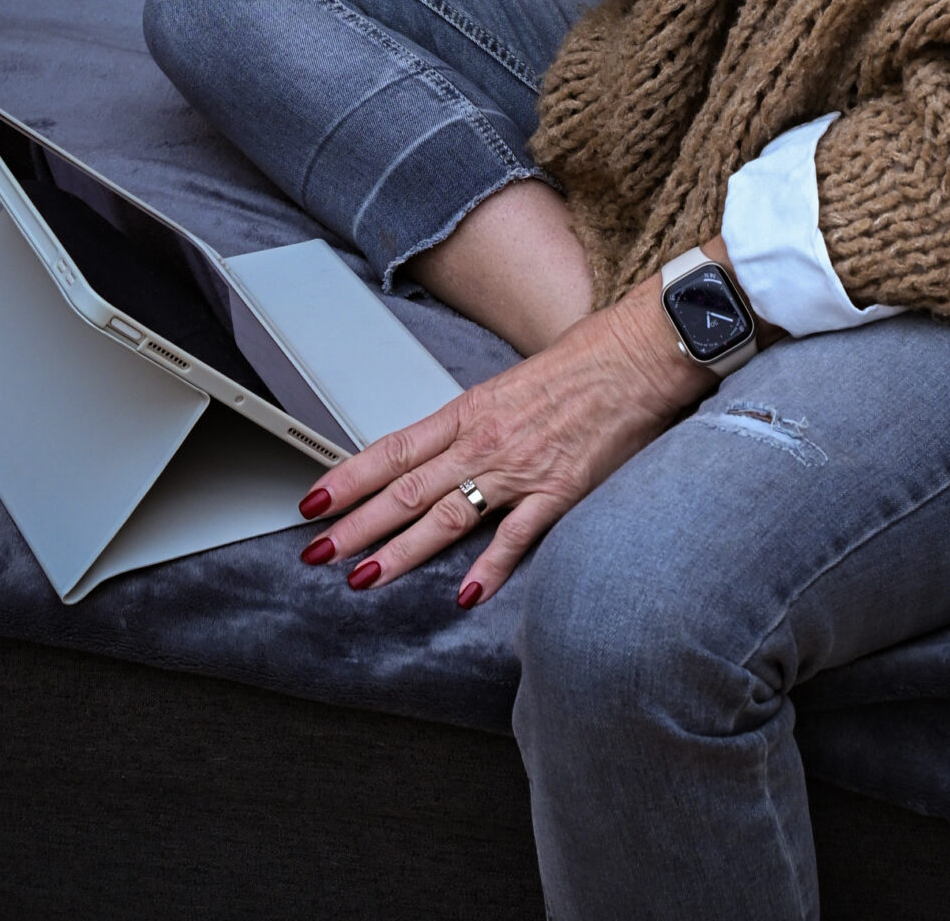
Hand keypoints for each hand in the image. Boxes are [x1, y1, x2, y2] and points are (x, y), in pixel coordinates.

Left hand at [296, 284, 703, 606]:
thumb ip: (477, 422)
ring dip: (399, 551)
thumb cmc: (582, 362)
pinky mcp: (559, 492)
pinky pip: (515, 537)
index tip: (313, 501)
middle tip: (315, 552)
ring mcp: (520, 469)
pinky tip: (464, 594)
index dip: (348, 478)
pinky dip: (488, 569)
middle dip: (355, 524)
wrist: (636, 355)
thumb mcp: (510, 385)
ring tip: (361, 578)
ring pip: (445, 517)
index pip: (393, 450)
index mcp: (470, 411)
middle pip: (405, 490)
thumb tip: (444, 450)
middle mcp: (485, 441)